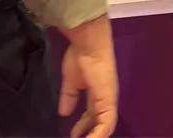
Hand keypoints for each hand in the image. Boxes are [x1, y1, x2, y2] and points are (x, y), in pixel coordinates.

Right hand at [58, 15, 117, 137]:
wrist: (88, 44)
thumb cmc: (79, 57)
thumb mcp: (71, 82)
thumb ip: (69, 97)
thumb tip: (63, 112)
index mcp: (98, 94)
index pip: (93, 115)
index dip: (84, 126)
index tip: (73, 134)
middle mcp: (105, 99)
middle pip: (100, 123)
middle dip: (89, 133)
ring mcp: (108, 100)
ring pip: (106, 127)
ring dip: (95, 136)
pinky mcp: (108, 101)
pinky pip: (106, 124)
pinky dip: (98, 134)